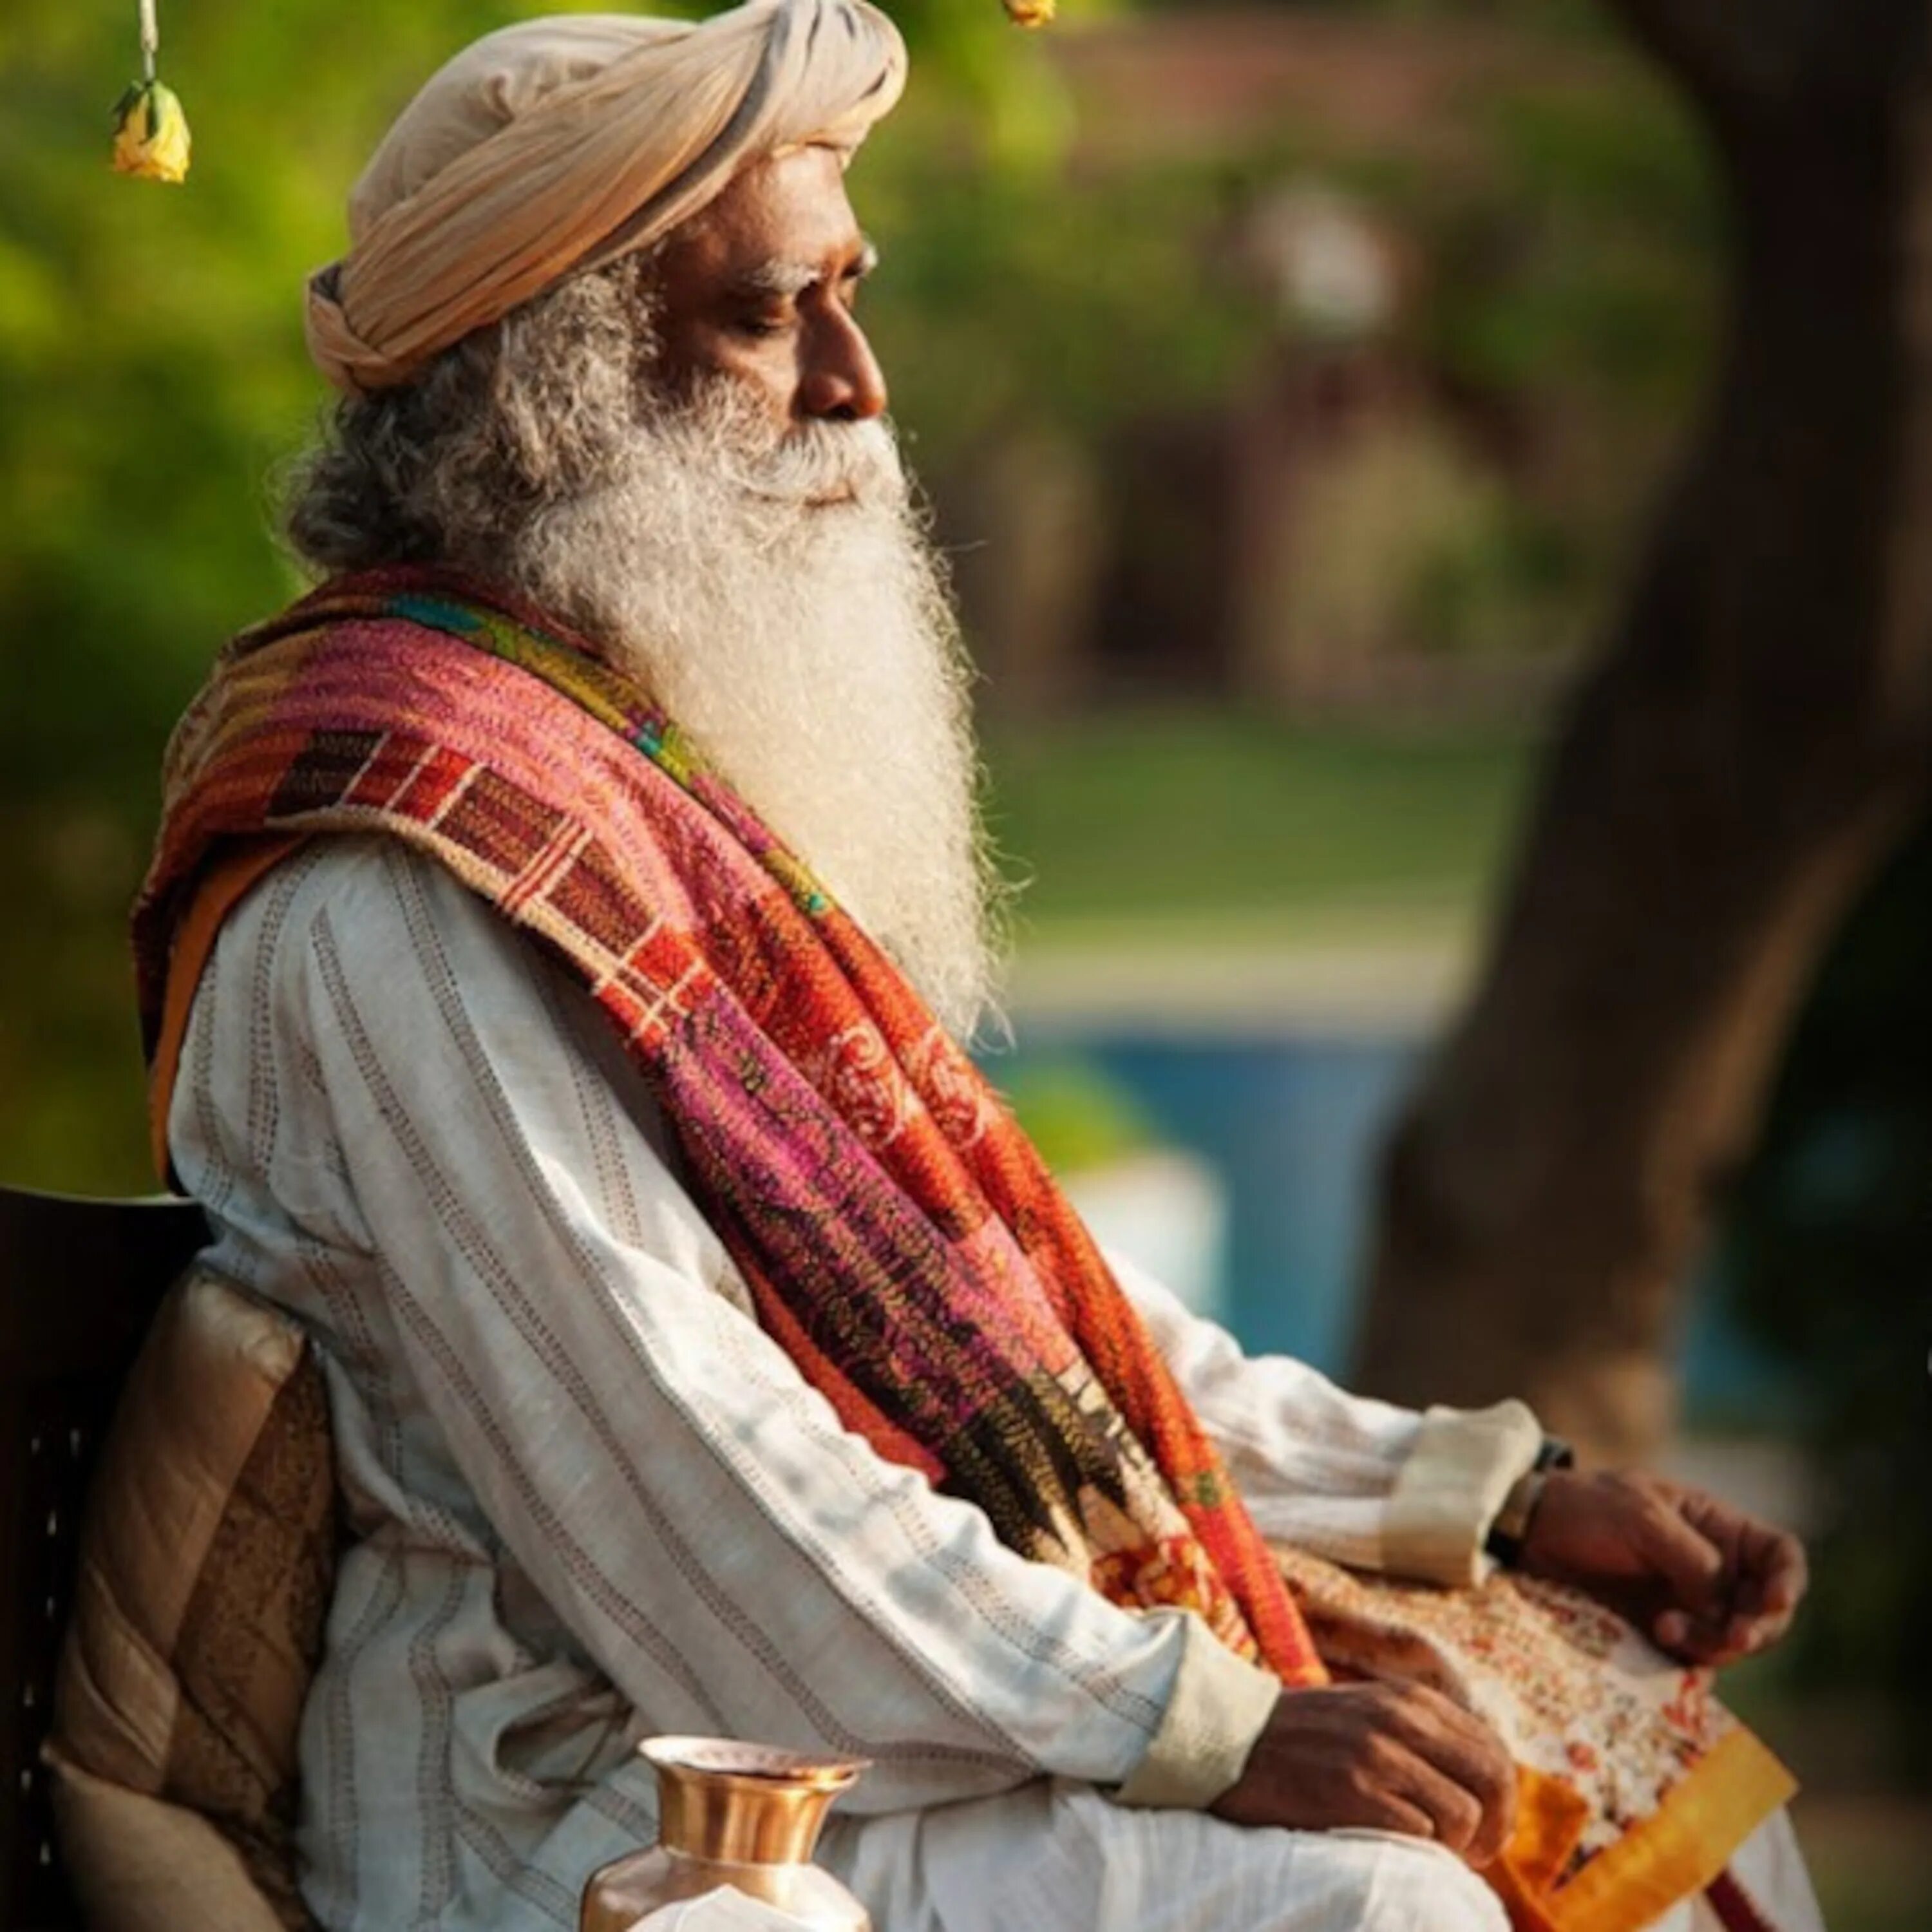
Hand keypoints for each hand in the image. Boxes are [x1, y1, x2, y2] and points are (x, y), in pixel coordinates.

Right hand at [1211, 1681, 1515, 1867]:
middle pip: (1493, 1778)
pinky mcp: (1352, 1789)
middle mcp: (1399, 1718)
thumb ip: (1420, 1735)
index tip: (1482, 1829)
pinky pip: (1421, 1833)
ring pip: (1463, 1813)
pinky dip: (1418, 1850)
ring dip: (1455, 1845)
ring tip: (1432, 1853)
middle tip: (1473, 1852)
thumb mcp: (1368, 1715)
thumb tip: (1482, 1783)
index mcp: (1408, 1699)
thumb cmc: (1302, 1739)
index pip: (1492, 1749)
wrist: (1228, 1741)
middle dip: (1495, 1826)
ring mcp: (1375, 1752)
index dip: (1502, 1799)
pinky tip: (1396, 1849)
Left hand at [1519, 1469, 1807, 1666]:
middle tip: (1731, 1637)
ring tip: (1665, 1628)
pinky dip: (1687, 1659)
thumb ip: (1691, 1558)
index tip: (1773, 1601)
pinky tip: (1658, 1642)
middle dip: (1754, 1628)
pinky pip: (1694, 1660)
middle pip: (1764, 1611)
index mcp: (1718, 1529)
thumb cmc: (1587, 1508)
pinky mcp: (1661, 1634)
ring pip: (1731, 1641)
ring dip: (1712, 1644)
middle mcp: (1713, 1571)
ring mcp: (1689, 1605)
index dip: (1788, 1581)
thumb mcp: (1640, 1516)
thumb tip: (1725, 1604)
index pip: (1779, 1556)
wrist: (1530, 1532)